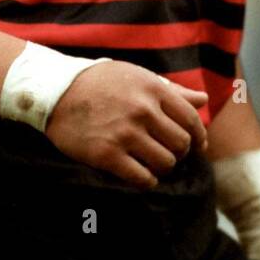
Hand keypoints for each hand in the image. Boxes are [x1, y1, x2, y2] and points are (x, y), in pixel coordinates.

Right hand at [46, 61, 207, 187]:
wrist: (55, 92)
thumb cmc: (100, 83)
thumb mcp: (137, 77)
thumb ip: (172, 91)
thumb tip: (204, 100)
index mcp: (154, 89)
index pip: (191, 120)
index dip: (198, 138)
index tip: (196, 146)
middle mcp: (143, 111)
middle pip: (181, 145)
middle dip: (178, 152)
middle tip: (166, 153)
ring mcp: (125, 134)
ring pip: (165, 163)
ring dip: (162, 167)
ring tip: (150, 162)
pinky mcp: (107, 155)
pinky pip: (143, 179)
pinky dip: (146, 181)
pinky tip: (139, 174)